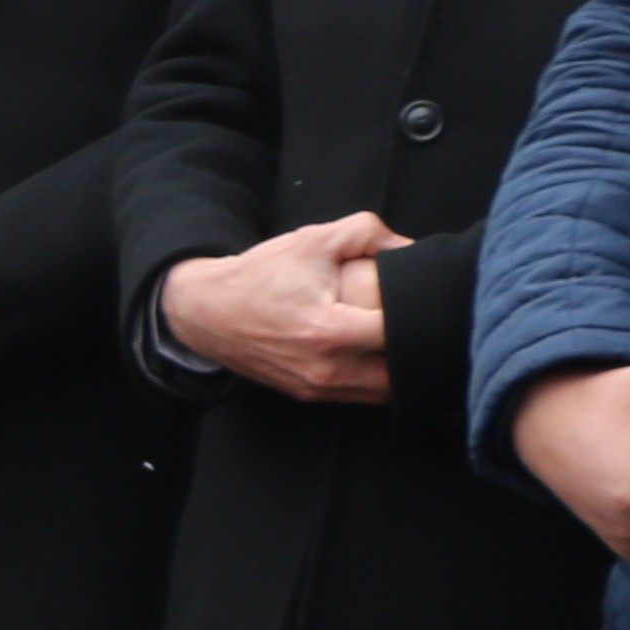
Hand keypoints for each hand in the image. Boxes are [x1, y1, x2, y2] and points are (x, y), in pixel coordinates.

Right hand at [162, 210, 405, 406]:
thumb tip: (409, 247)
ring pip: (385, 391)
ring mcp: (317, 387)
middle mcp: (325, 367)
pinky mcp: (308, 395)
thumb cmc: (259, 275)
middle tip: (418, 322)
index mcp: (329, 329)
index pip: (399, 333)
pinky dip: (374, 378)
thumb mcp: (312, 240)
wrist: (205, 311)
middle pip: (401, 371)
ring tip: (398, 338)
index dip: (420, 314)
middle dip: (415, 346)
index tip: (424, 300)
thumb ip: (366, 233)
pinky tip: (373, 353)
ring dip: (396, 367)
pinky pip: (360, 396)